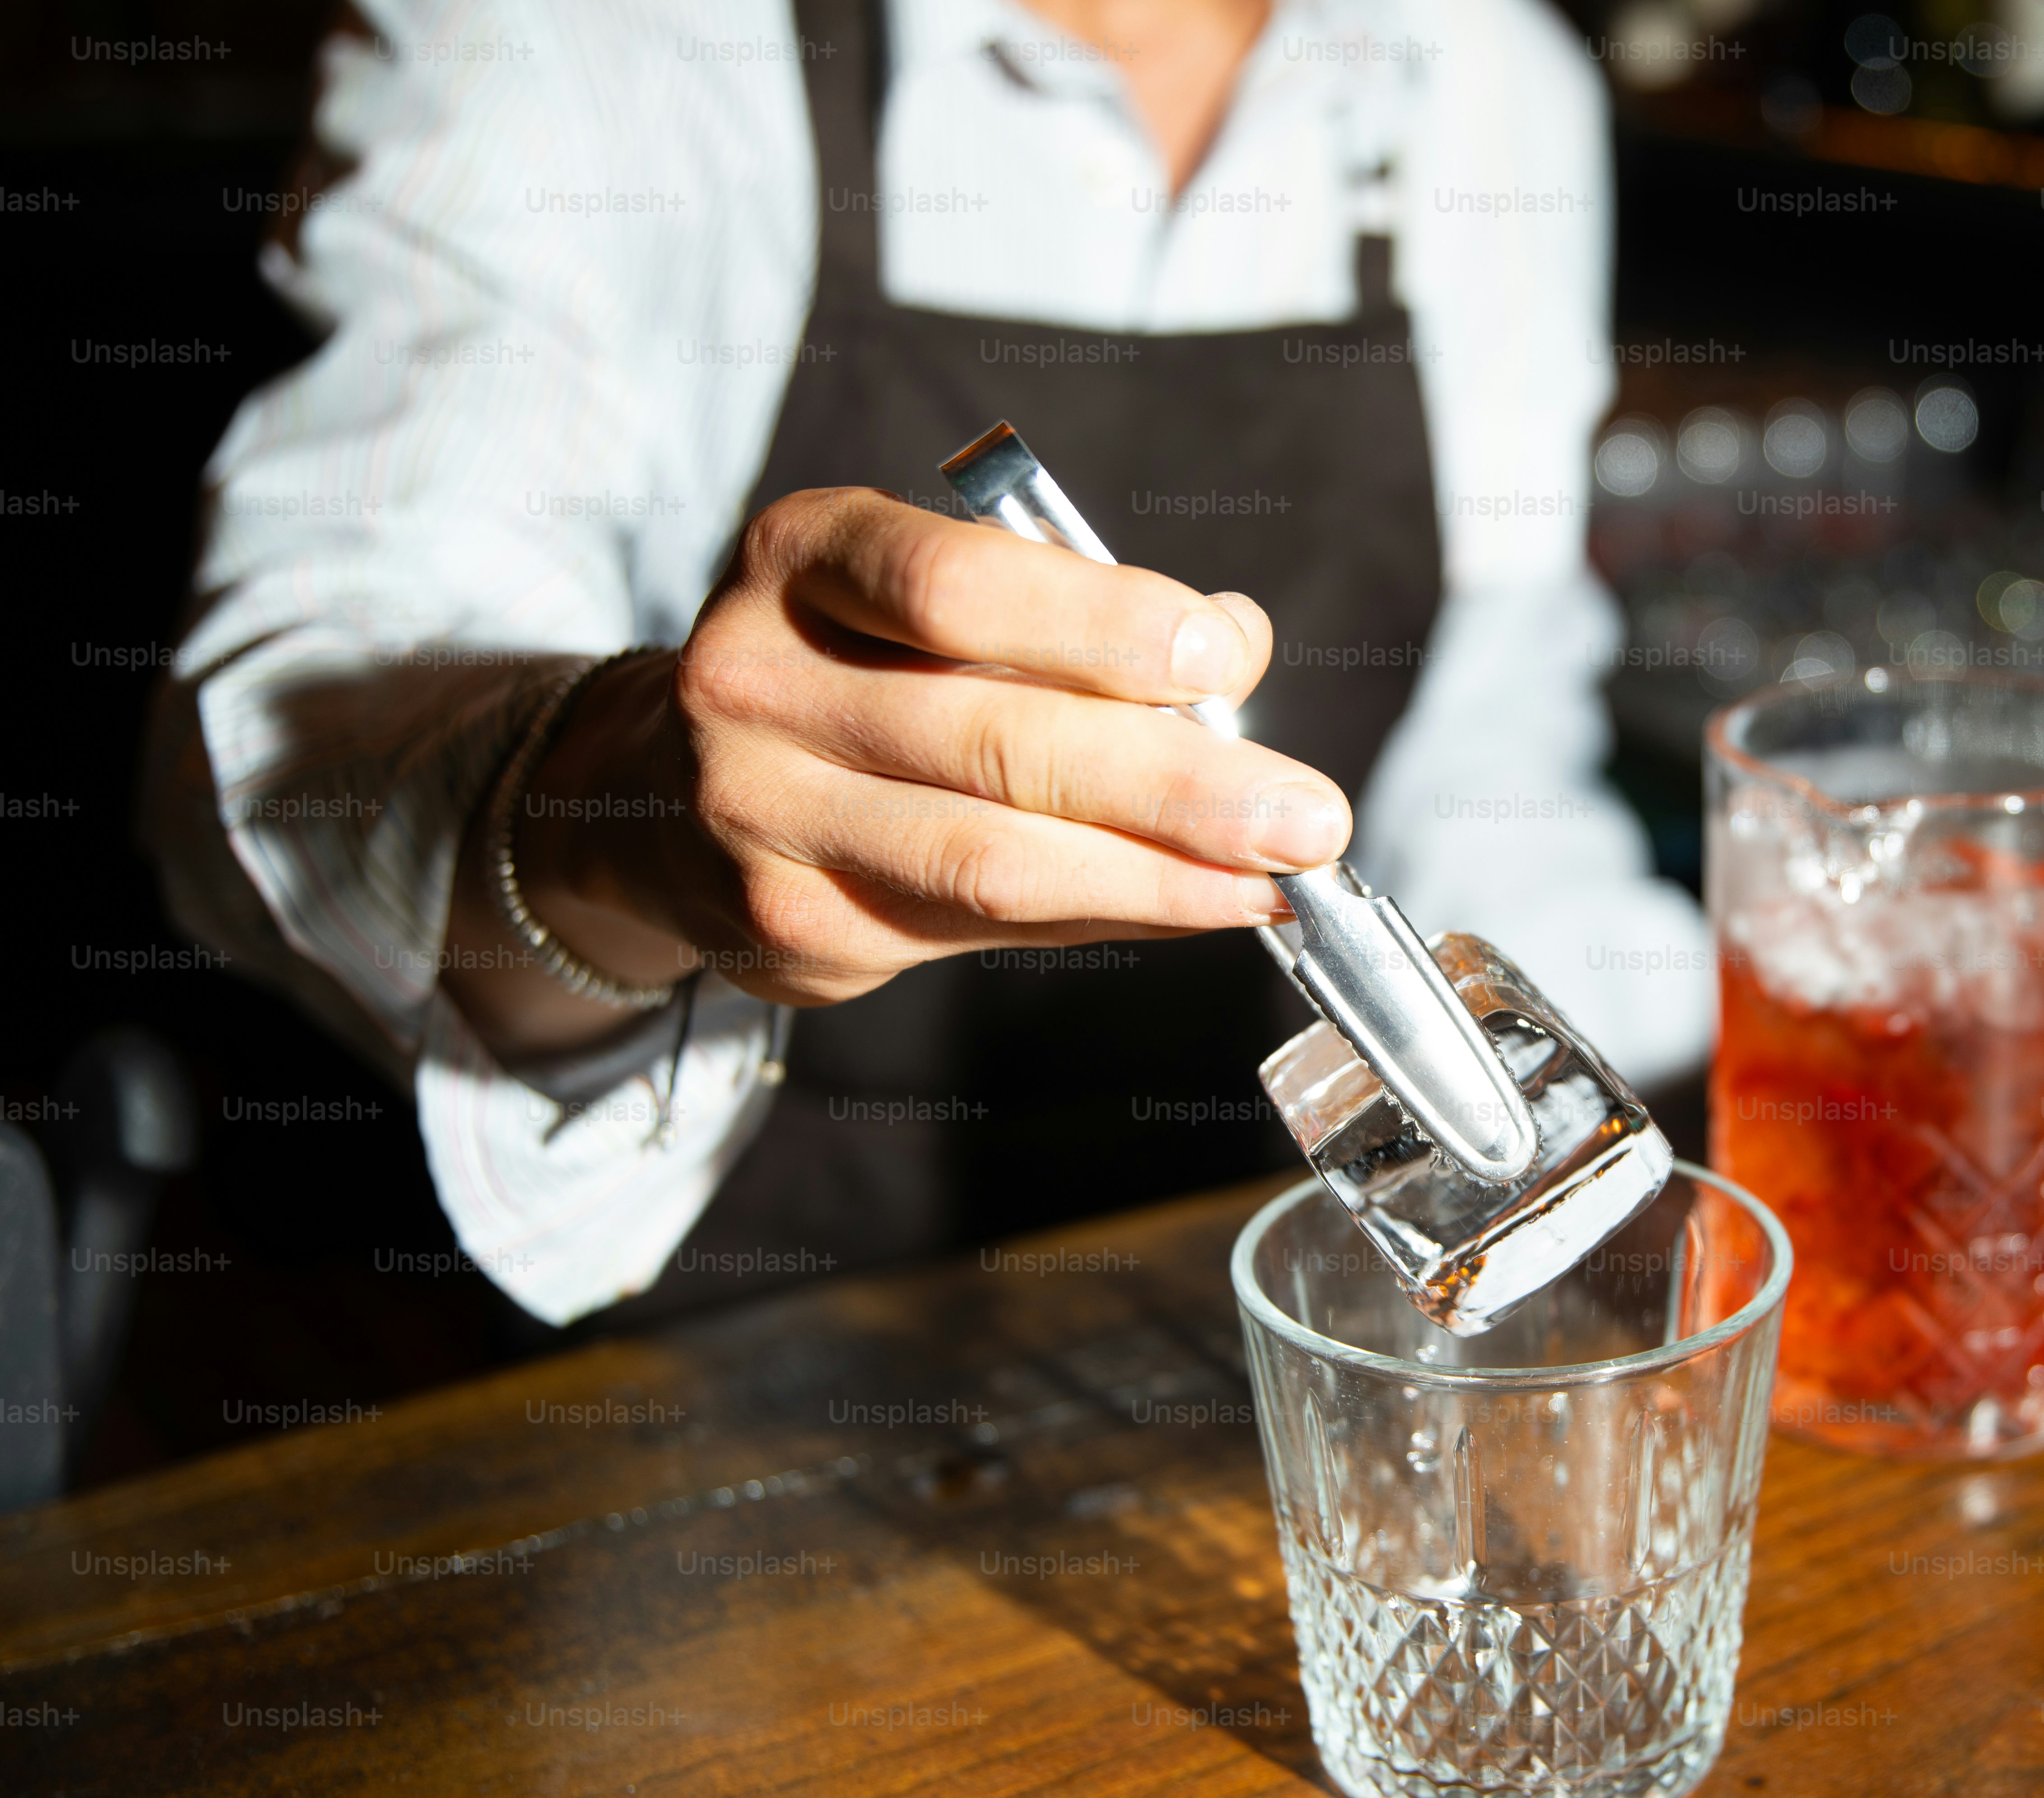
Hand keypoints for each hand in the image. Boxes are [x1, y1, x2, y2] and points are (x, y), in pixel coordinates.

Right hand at [444, 488, 1343, 1058]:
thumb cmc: (853, 670)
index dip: (1104, 624)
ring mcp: (757, 813)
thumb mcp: (939, 600)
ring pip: (992, 856)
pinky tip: (1195, 904)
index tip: (1225, 660)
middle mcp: (755, 679)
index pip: (957, 586)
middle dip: (1178, 784)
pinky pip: (980, 928)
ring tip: (1279, 875)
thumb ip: (1077, 619)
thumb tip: (1233, 649)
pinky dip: (1107, 915)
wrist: (667, 792)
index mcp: (801, 555)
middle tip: (1308, 812)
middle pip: (997, 739)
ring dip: (1162, 874)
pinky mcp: (789, 923)